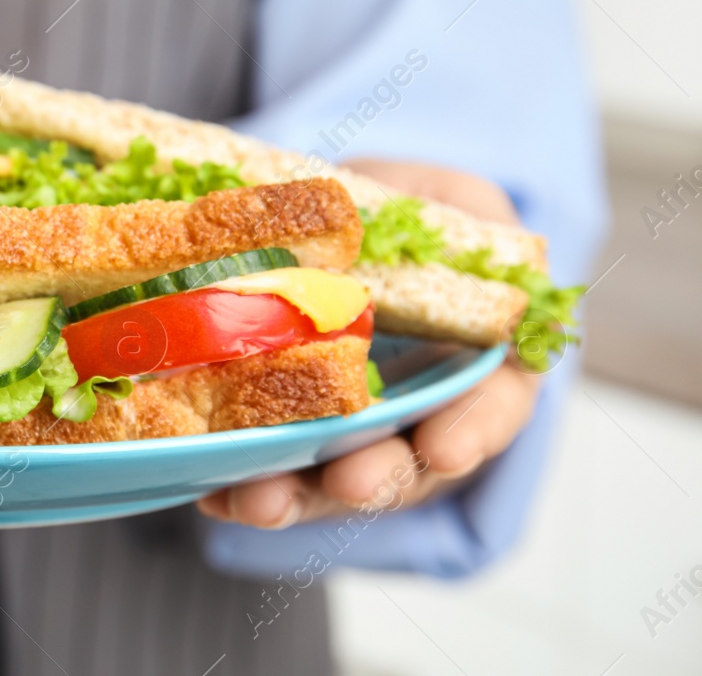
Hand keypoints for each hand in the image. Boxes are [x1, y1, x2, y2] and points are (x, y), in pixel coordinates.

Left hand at [197, 159, 538, 528]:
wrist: (332, 228)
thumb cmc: (405, 219)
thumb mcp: (452, 201)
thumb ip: (471, 216)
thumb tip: (486, 235)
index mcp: (477, 364)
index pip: (492, 409)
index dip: (472, 430)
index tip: (446, 448)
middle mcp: (414, 415)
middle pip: (406, 463)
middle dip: (377, 476)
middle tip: (351, 482)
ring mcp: (346, 432)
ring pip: (327, 479)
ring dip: (296, 496)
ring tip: (258, 500)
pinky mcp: (281, 431)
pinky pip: (262, 466)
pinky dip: (237, 482)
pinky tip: (210, 489)